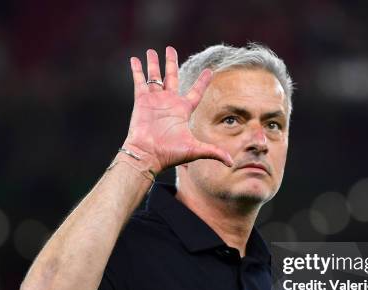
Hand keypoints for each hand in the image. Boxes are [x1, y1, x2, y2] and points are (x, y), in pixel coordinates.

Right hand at [122, 46, 232, 173]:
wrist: (148, 155)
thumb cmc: (170, 153)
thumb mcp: (195, 150)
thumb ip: (214, 152)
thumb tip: (232, 163)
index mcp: (182, 110)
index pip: (195, 92)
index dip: (202, 81)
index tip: (210, 70)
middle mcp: (169, 103)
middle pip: (172, 77)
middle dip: (171, 63)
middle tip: (171, 48)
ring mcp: (155, 101)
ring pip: (154, 77)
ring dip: (153, 63)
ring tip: (151, 50)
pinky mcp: (142, 101)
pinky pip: (140, 82)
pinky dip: (137, 70)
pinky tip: (135, 59)